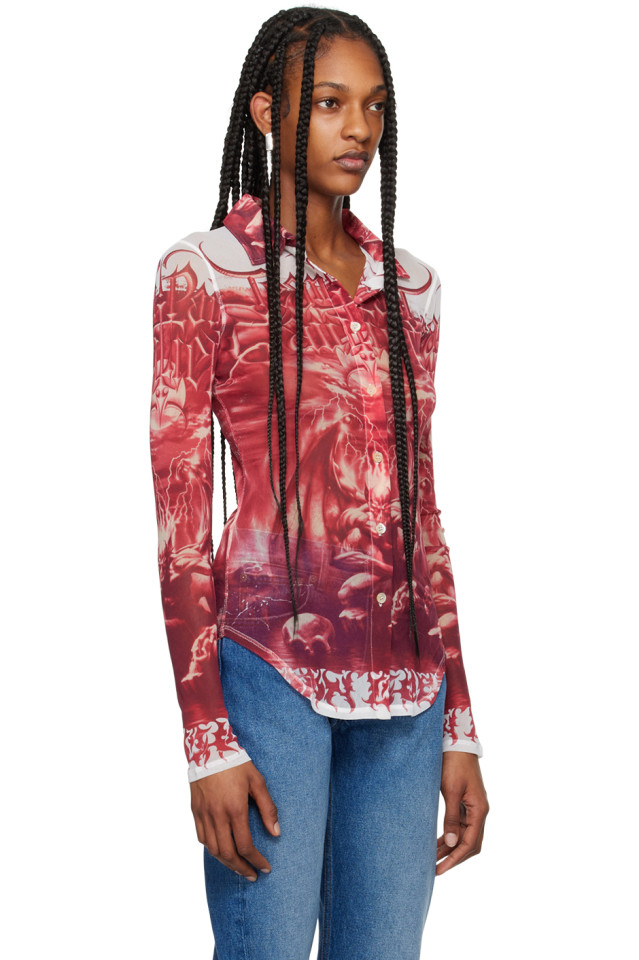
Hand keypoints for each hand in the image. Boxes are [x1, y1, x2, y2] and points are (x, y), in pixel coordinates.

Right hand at [190, 761, 280, 880]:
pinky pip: (201, 838)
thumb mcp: (257, 782)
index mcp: (235, 809)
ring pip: (213, 850)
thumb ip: (268, 808)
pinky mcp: (195, 811)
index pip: (245, 846)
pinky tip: (221, 851)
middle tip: (253, 875)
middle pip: (228, 854)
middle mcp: (217, 815)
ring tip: (239, 867)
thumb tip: (276, 833)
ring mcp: (204, 814)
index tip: (265, 868)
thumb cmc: (236, 763)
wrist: (209, 748)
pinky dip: (212, 849)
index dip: (256, 860)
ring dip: (227, 863)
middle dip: (242, 868)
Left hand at [436, 752, 488, 875]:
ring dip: (450, 847)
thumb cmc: (454, 764)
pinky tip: (438, 841)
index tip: (440, 869)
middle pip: (470, 843)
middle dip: (453, 857)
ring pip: (464, 835)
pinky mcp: (465, 802)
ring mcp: (473, 807)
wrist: (457, 742)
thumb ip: (451, 817)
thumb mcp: (451, 790)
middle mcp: (479, 811)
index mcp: (479, 810)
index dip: (455, 858)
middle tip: (435, 868)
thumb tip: (452, 843)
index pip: (470, 843)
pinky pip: (460, 824)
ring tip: (432, 858)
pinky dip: (450, 834)